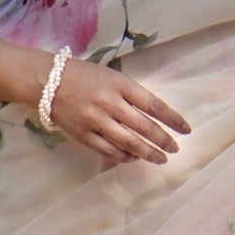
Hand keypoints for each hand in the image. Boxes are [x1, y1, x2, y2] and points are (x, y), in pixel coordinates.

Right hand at [45, 56, 190, 164]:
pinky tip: (134, 158)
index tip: (185, 129)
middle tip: (174, 149)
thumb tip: (154, 119)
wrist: (49, 81)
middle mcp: (110, 102)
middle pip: (145, 127)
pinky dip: (125, 156)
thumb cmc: (86, 77)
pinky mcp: (84, 135)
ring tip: (160, 158)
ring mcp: (96, 120)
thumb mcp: (113, 77)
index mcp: (120, 84)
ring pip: (129, 143)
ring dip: (148, 153)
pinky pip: (110, 151)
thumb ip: (132, 95)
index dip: (173, 119)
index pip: (154, 105)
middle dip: (164, 141)